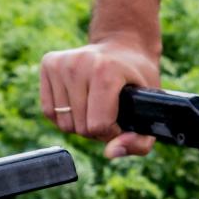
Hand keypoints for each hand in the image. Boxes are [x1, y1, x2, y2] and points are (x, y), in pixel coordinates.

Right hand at [39, 36, 160, 157]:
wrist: (123, 45)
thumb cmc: (138, 81)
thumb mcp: (150, 112)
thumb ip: (138, 142)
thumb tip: (110, 154)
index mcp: (106, 72)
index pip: (98, 126)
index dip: (112, 132)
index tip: (121, 120)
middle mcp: (79, 64)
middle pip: (80, 127)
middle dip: (96, 128)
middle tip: (108, 111)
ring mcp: (61, 63)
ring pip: (63, 123)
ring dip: (80, 123)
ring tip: (94, 105)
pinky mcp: (48, 63)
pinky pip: (48, 111)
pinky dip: (64, 115)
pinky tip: (79, 102)